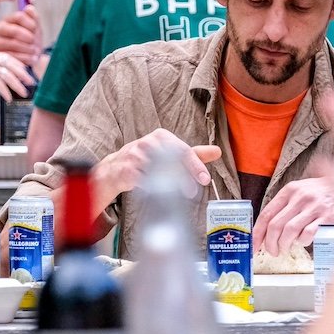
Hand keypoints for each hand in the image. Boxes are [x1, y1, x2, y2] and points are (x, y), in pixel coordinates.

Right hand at [0, 3, 40, 65]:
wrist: (28, 58)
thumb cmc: (30, 41)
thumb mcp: (34, 28)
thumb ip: (33, 17)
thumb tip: (29, 8)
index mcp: (7, 20)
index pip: (19, 16)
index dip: (30, 23)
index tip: (35, 29)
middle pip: (15, 30)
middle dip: (28, 37)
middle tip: (34, 42)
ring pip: (14, 43)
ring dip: (28, 48)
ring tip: (34, 51)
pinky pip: (14, 56)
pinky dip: (26, 57)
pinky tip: (31, 58)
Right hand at [0, 50, 33, 99]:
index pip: (6, 56)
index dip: (17, 64)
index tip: (25, 70)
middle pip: (11, 64)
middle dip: (23, 73)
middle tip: (31, 81)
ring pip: (8, 74)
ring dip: (17, 85)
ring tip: (24, 93)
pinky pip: (0, 84)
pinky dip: (6, 92)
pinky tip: (9, 99)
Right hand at [93, 128, 220, 211]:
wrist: (115, 169)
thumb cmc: (146, 159)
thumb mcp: (170, 153)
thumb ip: (194, 154)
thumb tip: (218, 151)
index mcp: (161, 137)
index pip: (183, 150)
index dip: (196, 165)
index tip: (205, 179)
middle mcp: (148, 143)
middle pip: (171, 160)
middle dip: (184, 178)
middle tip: (192, 192)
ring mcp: (135, 156)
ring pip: (157, 171)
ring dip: (169, 185)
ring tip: (177, 196)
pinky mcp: (125, 170)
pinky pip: (142, 181)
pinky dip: (151, 188)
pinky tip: (158, 194)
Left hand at [254, 176, 333, 255]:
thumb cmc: (323, 191)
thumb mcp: (302, 190)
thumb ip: (286, 205)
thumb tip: (268, 228)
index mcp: (290, 190)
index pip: (266, 213)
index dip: (258, 233)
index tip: (254, 245)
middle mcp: (299, 197)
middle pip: (275, 225)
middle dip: (270, 243)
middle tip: (272, 251)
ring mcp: (313, 206)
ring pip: (289, 231)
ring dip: (284, 245)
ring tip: (285, 249)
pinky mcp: (327, 216)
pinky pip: (308, 234)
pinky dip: (303, 242)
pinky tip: (304, 242)